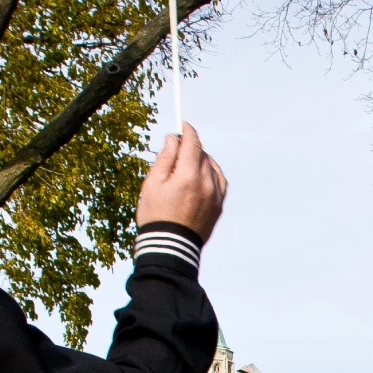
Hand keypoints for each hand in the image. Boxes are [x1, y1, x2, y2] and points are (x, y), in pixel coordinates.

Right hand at [136, 123, 226, 239]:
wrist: (170, 247)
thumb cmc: (155, 215)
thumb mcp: (152, 184)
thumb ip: (165, 158)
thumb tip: (173, 138)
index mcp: (188, 176)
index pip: (193, 144)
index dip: (187, 131)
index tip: (182, 125)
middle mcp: (206, 184)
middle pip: (202, 154)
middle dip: (191, 148)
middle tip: (177, 148)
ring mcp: (215, 196)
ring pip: (212, 167)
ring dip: (201, 160)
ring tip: (187, 164)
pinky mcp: (219, 206)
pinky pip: (220, 181)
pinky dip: (212, 173)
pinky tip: (201, 175)